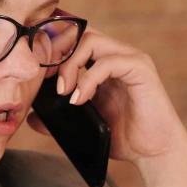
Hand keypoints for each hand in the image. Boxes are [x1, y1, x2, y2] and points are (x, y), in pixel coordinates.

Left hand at [26, 27, 186, 163]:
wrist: (154, 152)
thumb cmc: (122, 137)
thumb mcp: (82, 124)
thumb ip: (58, 117)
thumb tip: (32, 116)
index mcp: (103, 63)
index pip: (74, 40)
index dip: (52, 52)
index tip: (37, 75)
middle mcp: (117, 55)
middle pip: (79, 34)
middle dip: (57, 54)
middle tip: (47, 82)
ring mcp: (131, 60)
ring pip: (91, 41)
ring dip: (70, 65)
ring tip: (63, 92)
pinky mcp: (141, 69)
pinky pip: (107, 62)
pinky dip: (87, 79)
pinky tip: (79, 99)